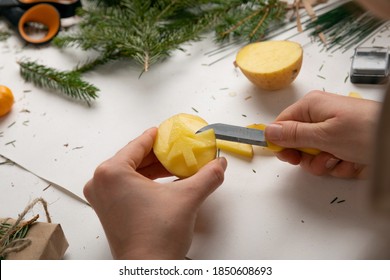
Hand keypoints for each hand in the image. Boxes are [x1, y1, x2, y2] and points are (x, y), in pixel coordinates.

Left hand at [84, 127, 226, 258]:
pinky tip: (165, 182)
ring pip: (130, 173)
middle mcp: (101, 183)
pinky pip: (127, 186)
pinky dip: (146, 182)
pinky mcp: (108, 210)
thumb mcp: (188, 198)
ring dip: (153, 169)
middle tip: (176, 149)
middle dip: (158, 154)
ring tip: (175, 166)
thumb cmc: (157, 237)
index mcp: (111, 173)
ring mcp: (102, 198)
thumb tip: (219, 164)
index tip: (167, 130)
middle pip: (133, 158)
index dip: (157, 136)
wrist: (149, 269)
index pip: (138, 144)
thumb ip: (207, 176)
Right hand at [265, 91, 379, 178]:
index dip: (281, 142)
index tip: (287, 157)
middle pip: (297, 142)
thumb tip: (268, 131)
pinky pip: (331, 159)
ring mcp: (333, 131)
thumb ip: (293, 135)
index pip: (282, 123)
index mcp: (311, 106)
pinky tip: (353, 162)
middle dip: (308, 157)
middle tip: (320, 159)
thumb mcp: (324, 135)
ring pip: (314, 155)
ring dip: (326, 163)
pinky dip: (340, 165)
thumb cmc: (364, 131)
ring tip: (342, 160)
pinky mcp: (345, 144)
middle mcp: (320, 117)